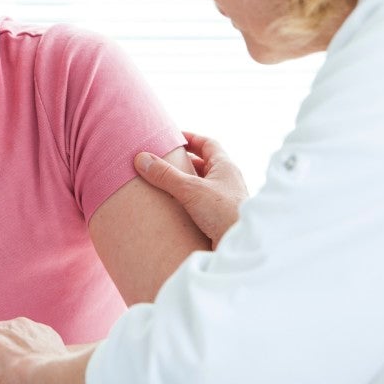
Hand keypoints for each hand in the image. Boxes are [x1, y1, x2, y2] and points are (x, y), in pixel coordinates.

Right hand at [134, 131, 247, 246]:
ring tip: (164, 185)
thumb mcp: (190, 189)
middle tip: (163, 162)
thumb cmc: (224, 213)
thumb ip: (166, 175)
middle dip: (184, 162)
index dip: (191, 138)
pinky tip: (175, 209)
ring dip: (185, 184)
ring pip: (202, 186)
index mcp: (225, 167)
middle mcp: (227, 181)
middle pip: (204, 164)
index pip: (208, 144)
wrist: (242, 246)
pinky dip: (188, 203)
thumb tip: (142, 158)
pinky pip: (202, 204)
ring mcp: (225, 200)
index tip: (173, 137)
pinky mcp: (220, 219)